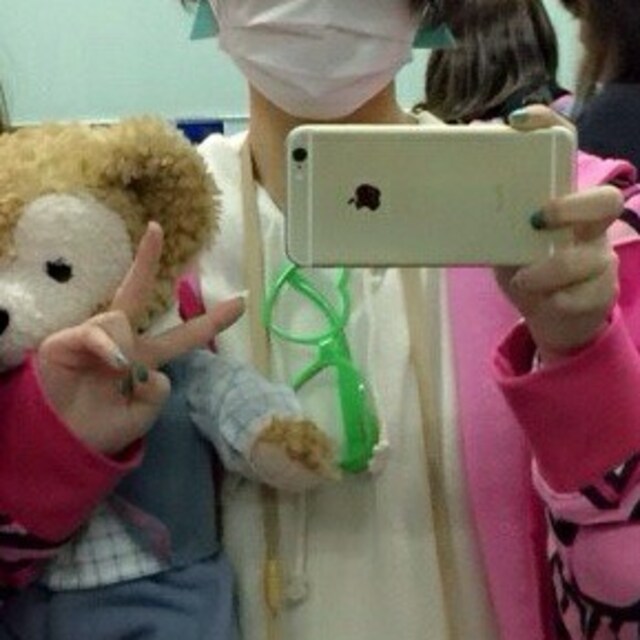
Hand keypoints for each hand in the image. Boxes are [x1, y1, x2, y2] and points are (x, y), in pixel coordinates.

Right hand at [37, 223, 243, 454]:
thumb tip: (146, 366)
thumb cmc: (103, 430)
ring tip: (116, 375)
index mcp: (146, 358)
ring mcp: (95, 337)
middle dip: (146, 260)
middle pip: (137, 292)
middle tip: (156, 228)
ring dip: (124, 348)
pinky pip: (98, 331)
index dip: (211, 321)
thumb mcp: (144, 415)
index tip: (241, 302)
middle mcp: (122, 341)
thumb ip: (157, 390)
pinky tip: (113, 364)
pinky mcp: (69, 339)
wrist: (64, 445)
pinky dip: (109, 348)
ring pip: (121, 317)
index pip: (183, 335)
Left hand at [495, 106, 622, 362]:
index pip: (565, 148)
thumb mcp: (495, 231)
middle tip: (536, 219)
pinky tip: (544, 301)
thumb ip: (476, 197)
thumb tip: (427, 134)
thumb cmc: (522, 261)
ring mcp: (597, 258)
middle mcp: (587, 224)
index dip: (547, 125)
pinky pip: (586, 295)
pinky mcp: (599, 293)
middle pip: (604, 200)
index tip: (516, 120)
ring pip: (593, 257)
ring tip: (523, 279)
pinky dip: (559, 300)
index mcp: (560, 197)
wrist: (549, 312)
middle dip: (572, 207)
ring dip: (553, 269)